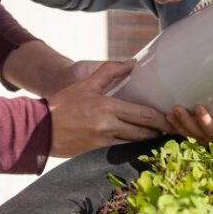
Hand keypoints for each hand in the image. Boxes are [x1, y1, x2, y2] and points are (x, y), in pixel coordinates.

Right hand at [47, 61, 172, 156]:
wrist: (38, 129)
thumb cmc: (62, 105)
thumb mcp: (85, 84)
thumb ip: (109, 71)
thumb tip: (132, 63)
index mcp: (107, 108)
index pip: (144, 115)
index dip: (161, 119)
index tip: (173, 118)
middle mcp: (108, 126)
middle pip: (144, 131)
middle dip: (160, 130)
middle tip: (174, 128)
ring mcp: (104, 141)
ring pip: (135, 141)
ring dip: (149, 139)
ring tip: (162, 134)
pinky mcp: (99, 151)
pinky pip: (123, 147)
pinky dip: (134, 144)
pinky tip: (142, 141)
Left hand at [167, 104, 212, 154]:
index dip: (207, 121)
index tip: (199, 107)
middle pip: (200, 133)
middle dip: (187, 121)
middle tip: (178, 108)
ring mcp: (207, 138)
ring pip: (191, 134)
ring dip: (180, 123)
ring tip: (172, 112)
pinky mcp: (199, 137)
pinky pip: (187, 134)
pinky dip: (177, 127)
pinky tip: (169, 118)